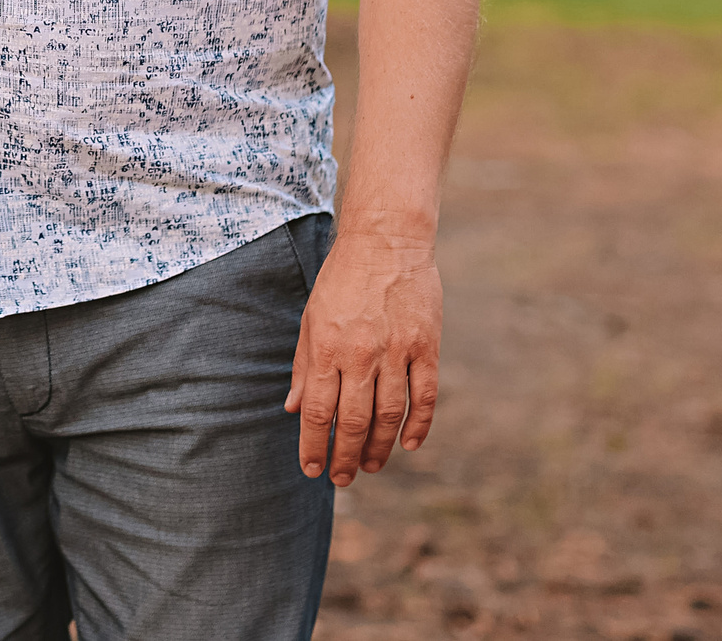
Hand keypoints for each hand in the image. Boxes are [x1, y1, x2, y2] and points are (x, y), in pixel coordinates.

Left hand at [284, 228, 442, 485]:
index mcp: (328, 347)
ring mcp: (397, 352)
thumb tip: (294, 410)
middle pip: (353, 421)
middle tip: (342, 479)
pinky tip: (410, 445)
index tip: (312, 469)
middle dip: (345, 456)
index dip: (314, 445)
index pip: (319, 411)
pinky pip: (425, 396)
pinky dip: (419, 425)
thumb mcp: (311, 319)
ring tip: (369, 467)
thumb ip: (305, 366)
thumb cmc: (342, 280)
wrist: (386, 241)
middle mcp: (362, 354)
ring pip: (389, 416)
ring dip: (379, 448)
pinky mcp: (427, 347)